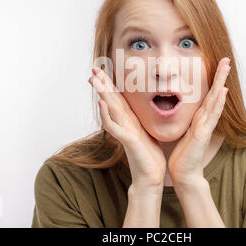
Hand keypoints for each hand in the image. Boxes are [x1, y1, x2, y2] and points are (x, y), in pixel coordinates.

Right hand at [88, 67, 166, 190]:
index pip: (118, 99)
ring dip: (101, 94)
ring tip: (94, 79)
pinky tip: (102, 103)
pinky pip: (114, 126)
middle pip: (111, 100)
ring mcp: (123, 131)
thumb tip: (144, 111)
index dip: (110, 85)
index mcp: (130, 120)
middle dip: (102, 84)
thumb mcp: (148, 133)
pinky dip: (106, 115)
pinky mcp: (126, 140)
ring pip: (109, 109)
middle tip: (94, 69)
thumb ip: (142, 121)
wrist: (151, 177)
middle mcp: (124, 124)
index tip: (103, 71)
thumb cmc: (150, 157)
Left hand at [167, 57, 230, 187]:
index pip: (208, 95)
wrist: (184, 173)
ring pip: (216, 100)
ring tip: (226, 67)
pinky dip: (217, 103)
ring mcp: (206, 126)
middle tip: (227, 59)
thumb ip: (186, 120)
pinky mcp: (203, 134)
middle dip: (221, 76)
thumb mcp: (183, 130)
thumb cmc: (183, 154)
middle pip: (215, 93)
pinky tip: (222, 91)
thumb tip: (179, 107)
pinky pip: (211, 116)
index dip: (213, 80)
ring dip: (221, 83)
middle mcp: (205, 119)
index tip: (217, 63)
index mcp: (200, 118)